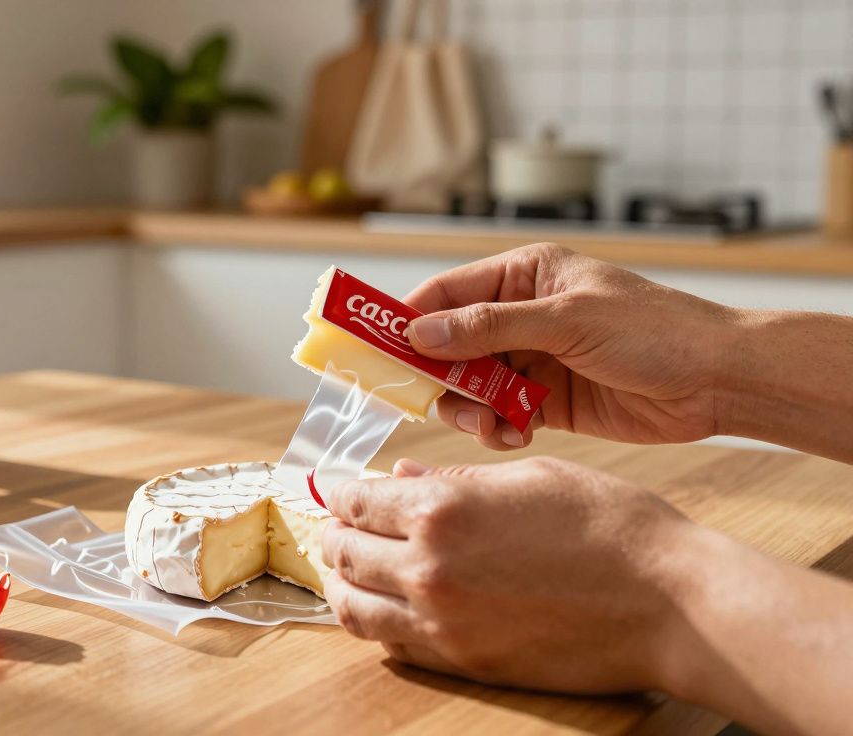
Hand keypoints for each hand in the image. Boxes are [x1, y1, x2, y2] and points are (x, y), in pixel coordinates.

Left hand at [321, 456, 695, 693]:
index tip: (337, 488)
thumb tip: (400, 478)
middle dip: (333, 534)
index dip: (339, 491)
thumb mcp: (528, 479)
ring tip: (347, 570)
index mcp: (442, 511)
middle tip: (336, 526)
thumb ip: (453, 481)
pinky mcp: (465, 663)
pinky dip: (375, 622)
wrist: (670, 603)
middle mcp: (429, 569)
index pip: (356, 501)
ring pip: (354, 607)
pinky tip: (384, 607)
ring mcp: (443, 623)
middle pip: (344, 553)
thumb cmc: (611, 527)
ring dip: (341, 584)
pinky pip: (393, 644)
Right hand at [402, 243, 736, 450]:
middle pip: (447, 345)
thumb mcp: (566, 320)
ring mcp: (531, 360)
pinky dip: (497, 428)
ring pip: (468, 386)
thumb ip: (489, 327)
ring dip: (470, 408)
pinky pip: (498, 415)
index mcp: (524, 276)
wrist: (718, 382)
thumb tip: (418, 332)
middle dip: (437, 375)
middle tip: (430, 399)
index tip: (373, 350)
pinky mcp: (545, 402)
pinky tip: (518, 433)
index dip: (406, 321)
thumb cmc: (654, 332)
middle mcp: (520, 315)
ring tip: (493, 423)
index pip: (445, 295)